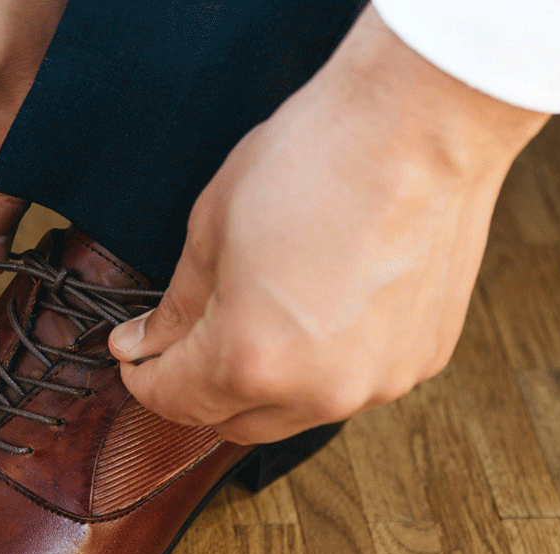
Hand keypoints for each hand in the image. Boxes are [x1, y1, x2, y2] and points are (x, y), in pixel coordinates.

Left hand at [108, 7, 548, 443]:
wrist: (420, 124)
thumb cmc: (315, 161)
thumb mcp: (212, 228)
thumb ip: (177, 305)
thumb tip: (143, 343)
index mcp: (249, 359)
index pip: (176, 402)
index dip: (146, 381)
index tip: (137, 358)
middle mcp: (317, 391)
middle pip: (235, 423)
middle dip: (202, 389)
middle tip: (190, 340)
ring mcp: (378, 383)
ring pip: (298, 411)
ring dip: (268, 381)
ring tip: (266, 311)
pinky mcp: (422, 361)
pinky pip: (355, 383)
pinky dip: (328, 362)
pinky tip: (326, 304)